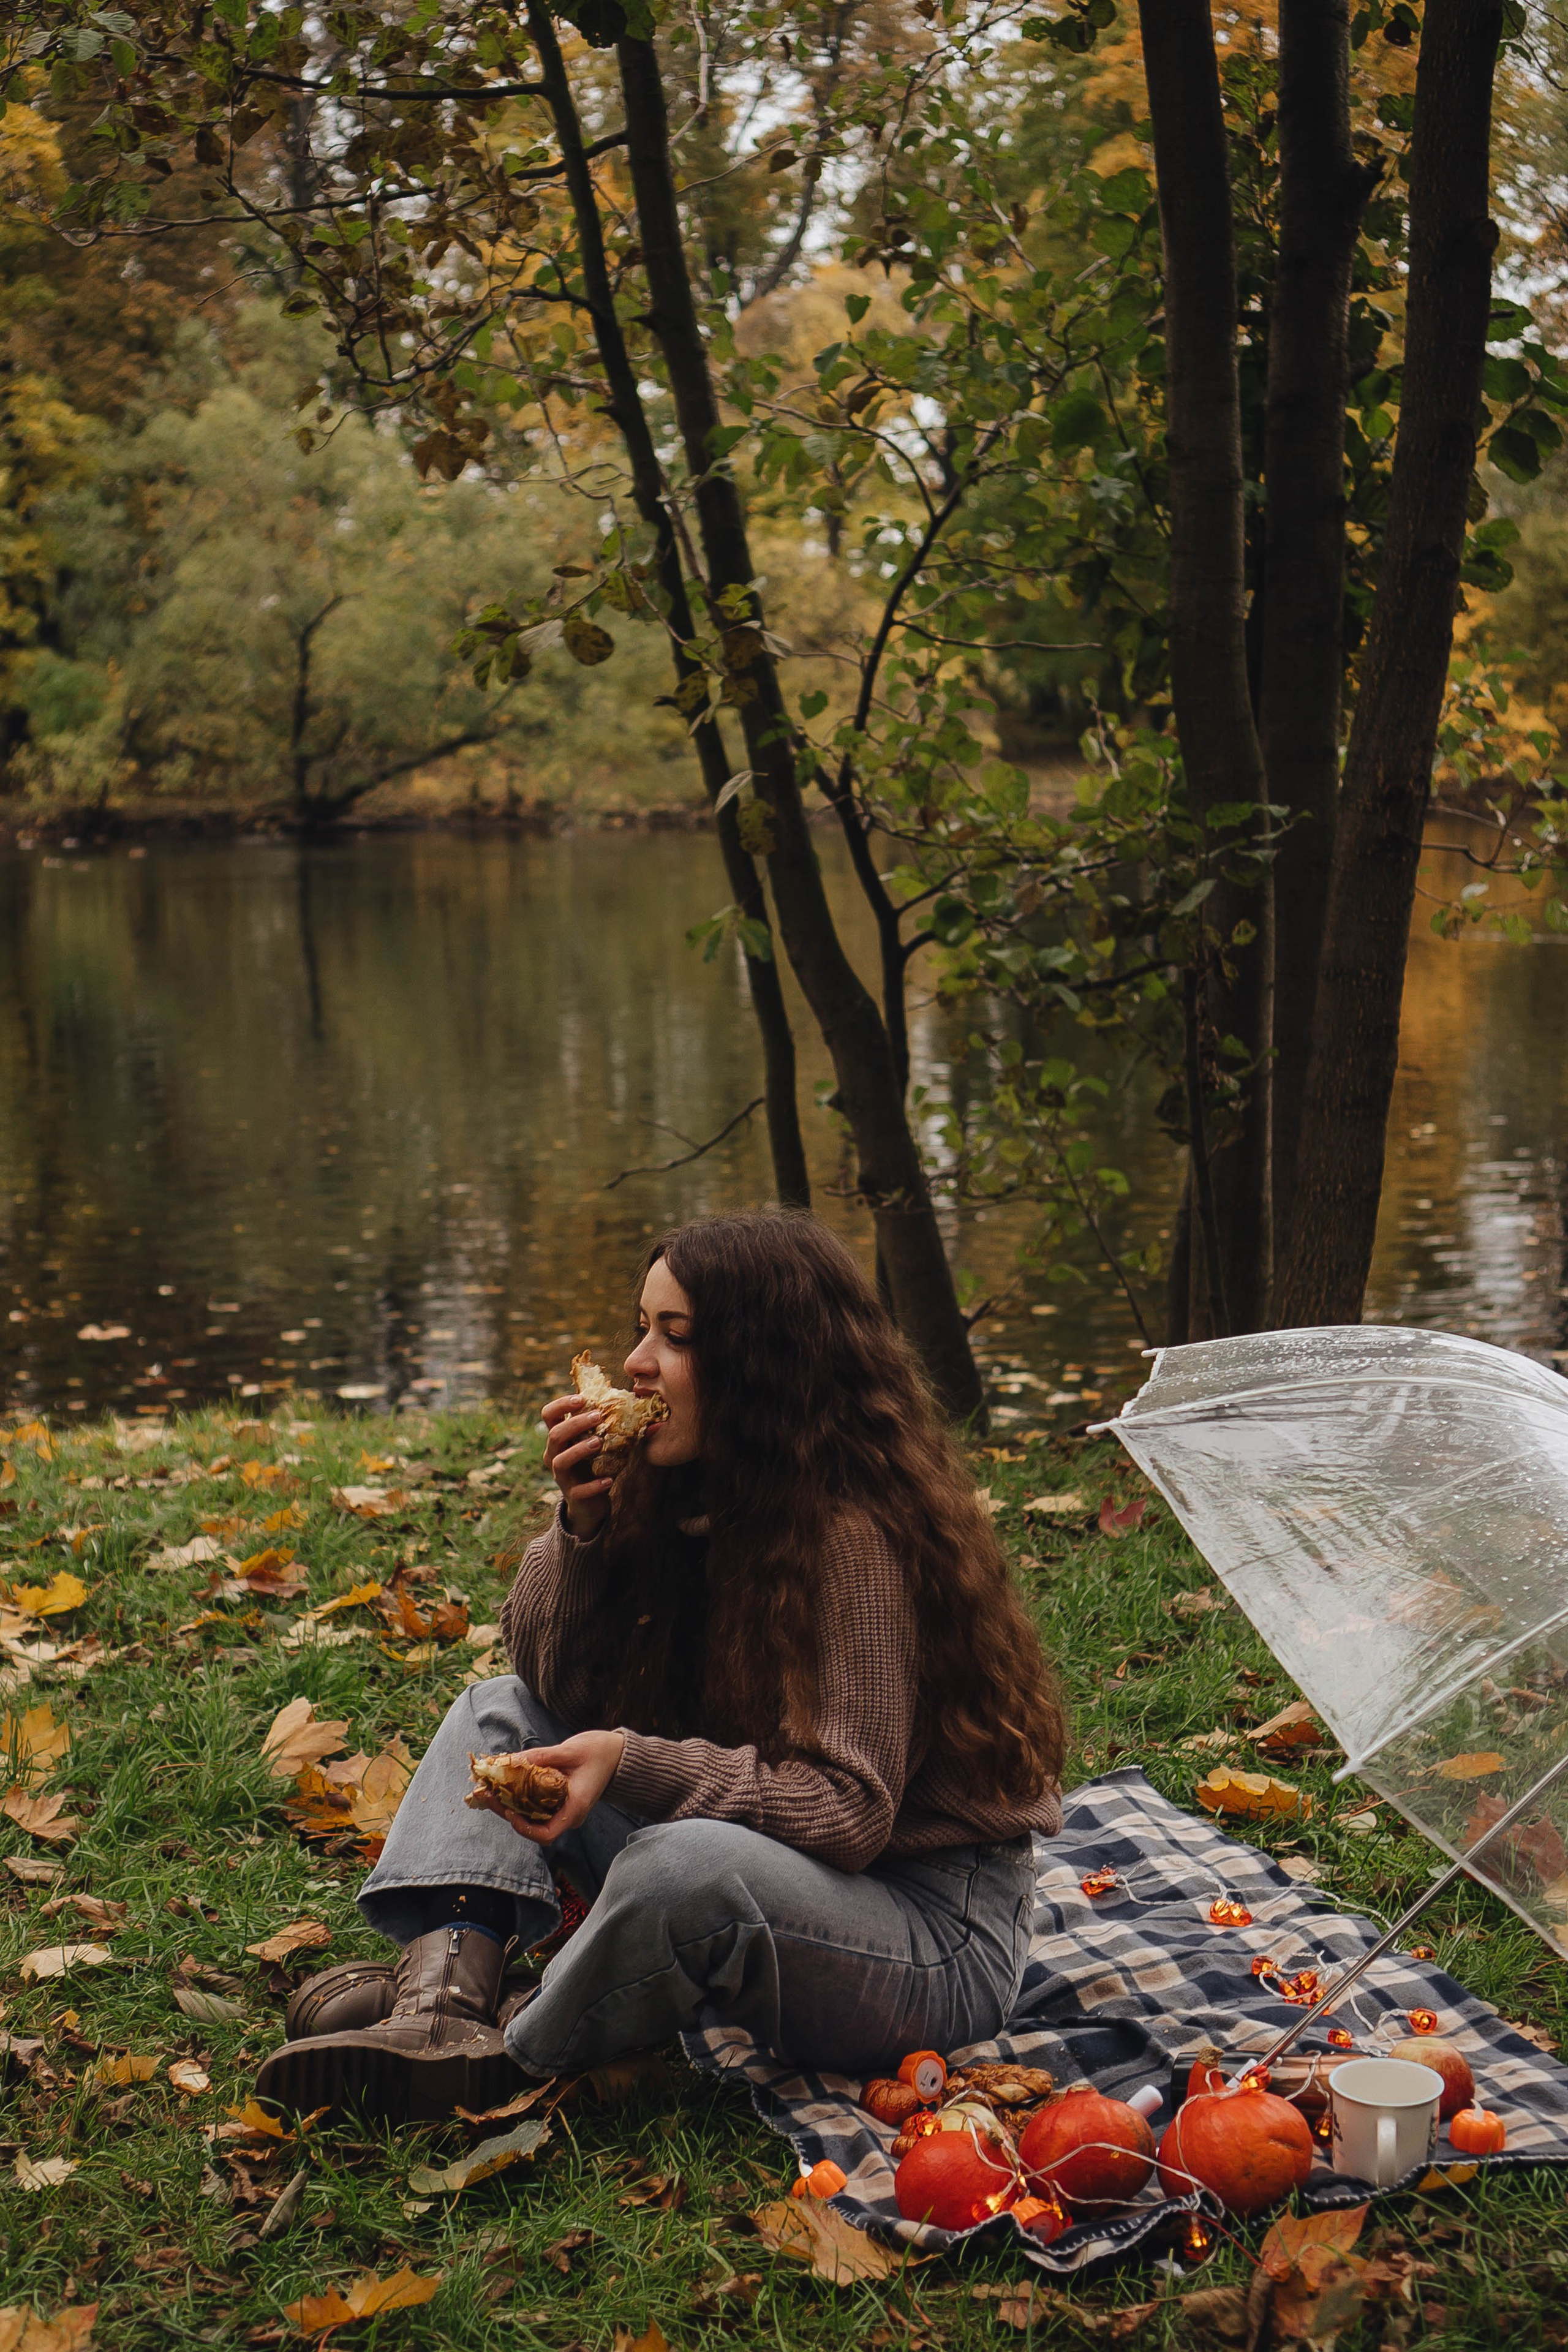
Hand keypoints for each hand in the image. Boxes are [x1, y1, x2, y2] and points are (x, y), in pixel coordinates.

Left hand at [469, 1730, 626, 1846]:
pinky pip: (535, 1806)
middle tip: (485, 1793)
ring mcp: (563, 1810)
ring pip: (531, 1816)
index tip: (508, 1810)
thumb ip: (541, 1757)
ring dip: (509, 1804)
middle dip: (506, 1812)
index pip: (545, 1834)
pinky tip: (504, 1784)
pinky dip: (519, 1797)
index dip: (523, 1827)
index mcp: (575, 1808)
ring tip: (488, 1788)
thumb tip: (510, 1760)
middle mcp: (568, 1815)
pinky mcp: (559, 1802)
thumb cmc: (599, 1751)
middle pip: (532, 1826)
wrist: (617, 1754)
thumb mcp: (570, 1750)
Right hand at [541, 1390, 612, 1539]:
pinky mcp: (573, 1495)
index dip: (561, 1404)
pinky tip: (609, 1480)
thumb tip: (637, 1409)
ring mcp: (561, 1476)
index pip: (548, 1415)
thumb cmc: (594, 1464)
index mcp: (559, 1438)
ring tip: (598, 1442)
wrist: (590, 1502)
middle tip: (598, 1416)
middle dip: (575, 1423)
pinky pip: (579, 1490)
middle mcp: (554, 1455)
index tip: (581, 1398)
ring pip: (560, 1461)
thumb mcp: (595, 1442)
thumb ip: (606, 1426)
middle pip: (554, 1435)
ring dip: (578, 1449)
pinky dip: (594, 1485)